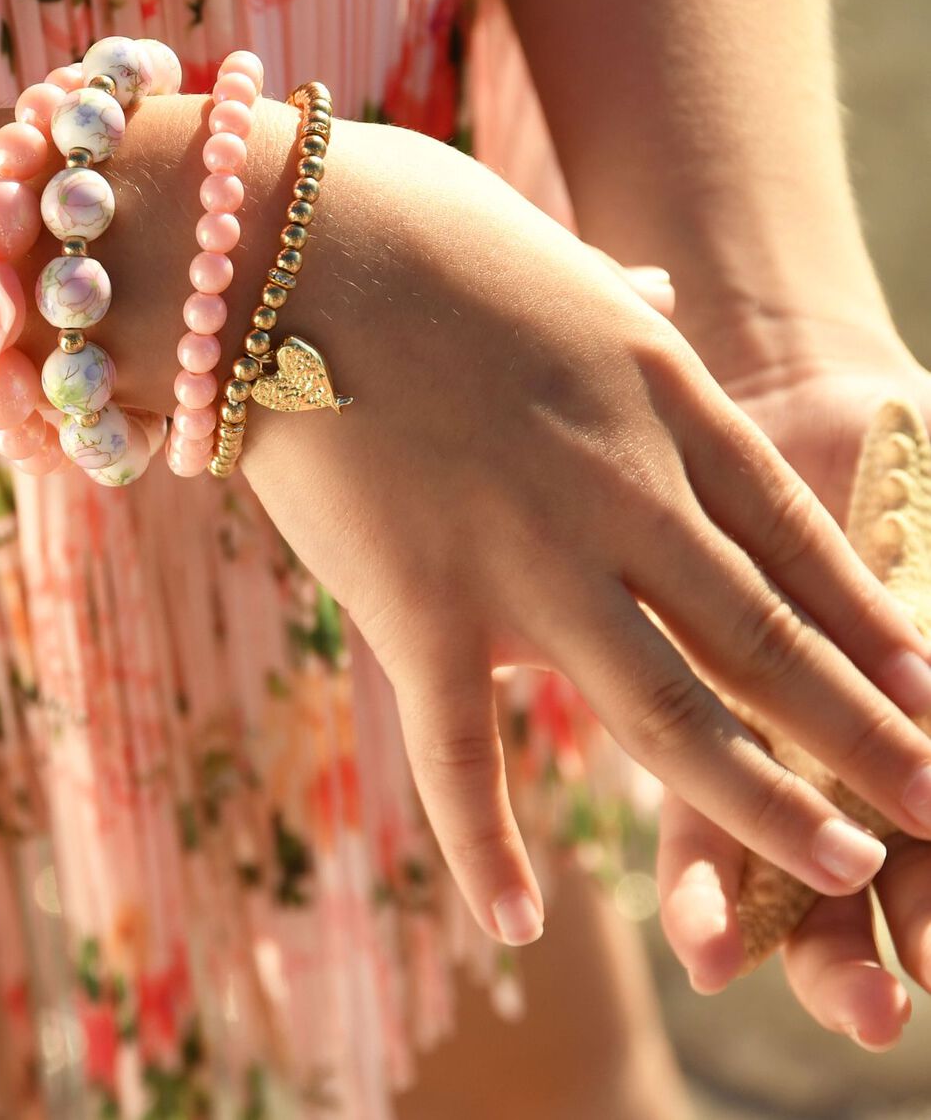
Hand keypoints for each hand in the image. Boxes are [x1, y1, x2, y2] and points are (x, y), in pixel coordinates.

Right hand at [238, 120, 930, 949]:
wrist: (283, 243)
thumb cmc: (409, 227)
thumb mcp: (552, 254)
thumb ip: (614, 296)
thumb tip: (655, 285)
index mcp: (659, 395)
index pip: (795, 537)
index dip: (869, 625)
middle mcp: (621, 492)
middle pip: (768, 641)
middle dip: (864, 735)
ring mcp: (527, 561)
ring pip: (673, 717)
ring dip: (763, 805)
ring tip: (842, 873)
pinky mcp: (418, 609)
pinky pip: (461, 756)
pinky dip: (489, 847)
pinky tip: (520, 925)